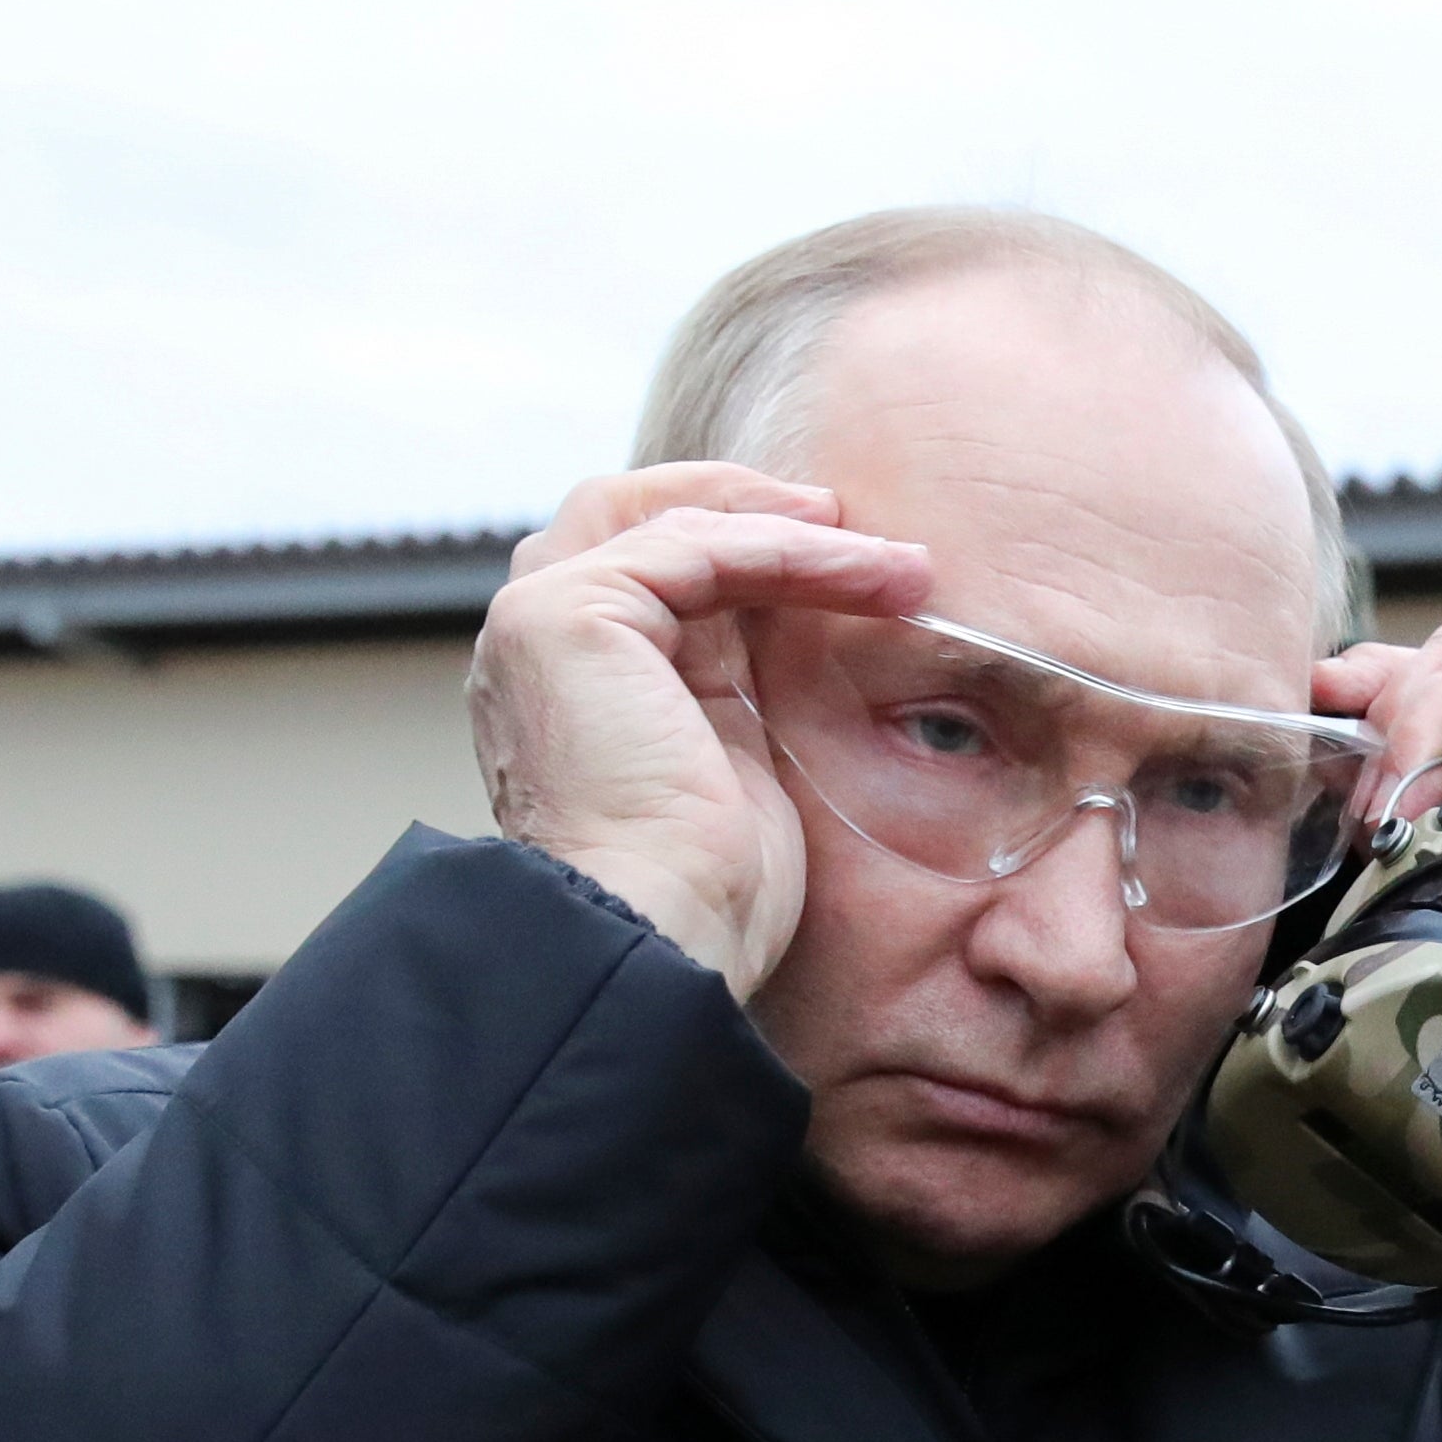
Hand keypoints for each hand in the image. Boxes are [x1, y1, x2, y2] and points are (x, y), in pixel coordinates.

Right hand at [467, 465, 928, 995]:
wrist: (662, 931)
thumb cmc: (709, 888)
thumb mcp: (734, 760)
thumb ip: (737, 684)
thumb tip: (811, 625)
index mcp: (576, 680)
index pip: (651, 566)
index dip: (745, 544)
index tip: (848, 558)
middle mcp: (540, 642)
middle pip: (636, 515)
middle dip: (752, 510)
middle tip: (858, 530)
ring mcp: (540, 620)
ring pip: (677, 524)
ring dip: (800, 535)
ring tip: (900, 566)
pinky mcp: (568, 616)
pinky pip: (696, 548)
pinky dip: (788, 552)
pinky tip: (864, 573)